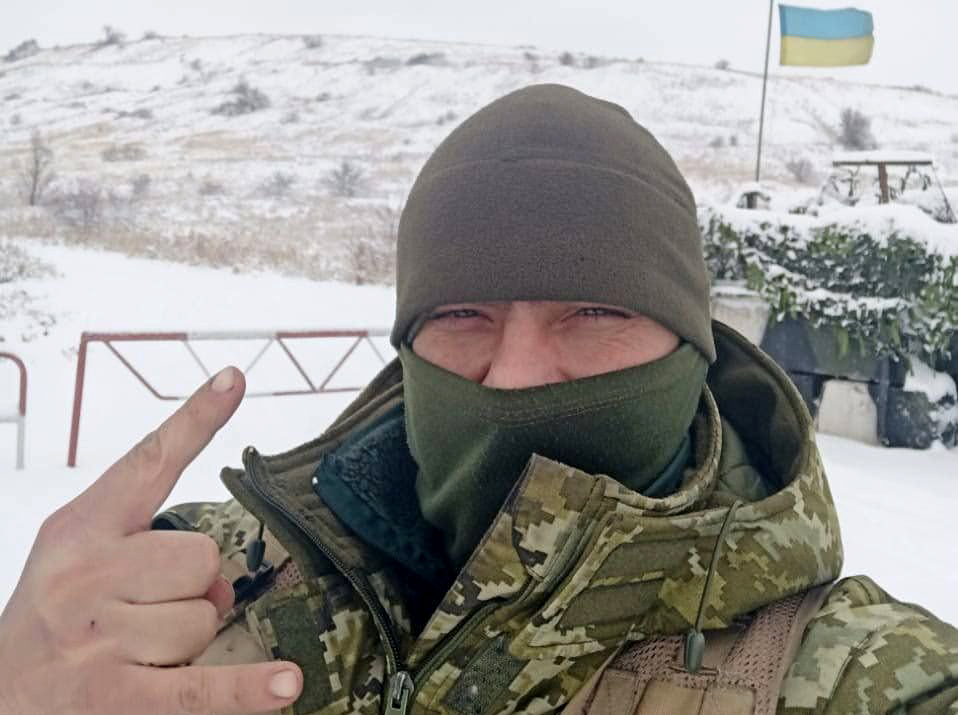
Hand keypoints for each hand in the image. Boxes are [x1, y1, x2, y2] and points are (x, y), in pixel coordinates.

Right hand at [0, 367, 302, 714]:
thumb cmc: (53, 621)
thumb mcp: (78, 562)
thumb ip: (147, 547)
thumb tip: (218, 576)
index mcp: (80, 530)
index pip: (146, 464)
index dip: (196, 420)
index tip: (233, 380)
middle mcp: (85, 575)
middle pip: (200, 557)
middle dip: (193, 588)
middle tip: (150, 612)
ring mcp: (98, 639)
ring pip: (203, 618)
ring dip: (188, 644)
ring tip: (140, 655)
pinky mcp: (113, 697)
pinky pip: (198, 688)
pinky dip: (245, 692)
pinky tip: (284, 687)